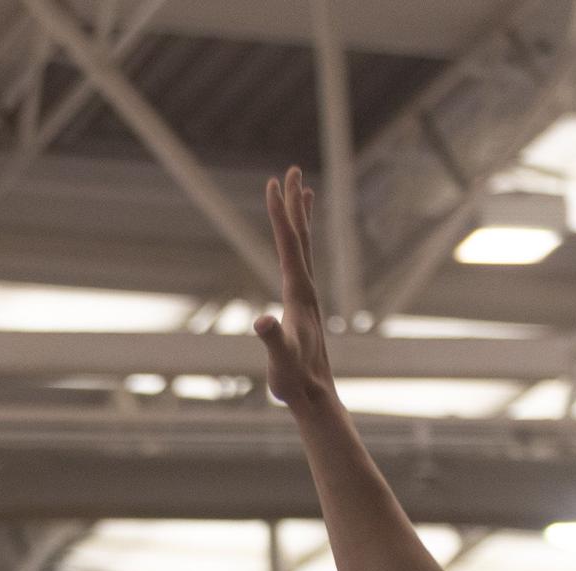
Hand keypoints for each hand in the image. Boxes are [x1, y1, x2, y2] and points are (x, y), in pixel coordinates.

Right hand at [254, 167, 335, 412]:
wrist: (315, 396)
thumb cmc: (294, 380)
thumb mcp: (279, 361)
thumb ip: (271, 339)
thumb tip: (261, 322)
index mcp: (299, 293)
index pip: (289, 244)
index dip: (280, 213)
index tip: (274, 183)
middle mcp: (308, 288)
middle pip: (301, 237)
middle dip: (294, 204)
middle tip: (290, 170)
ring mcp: (308, 296)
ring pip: (304, 248)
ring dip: (301, 219)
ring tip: (302, 191)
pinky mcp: (304, 306)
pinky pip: (302, 264)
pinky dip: (300, 245)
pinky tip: (296, 243)